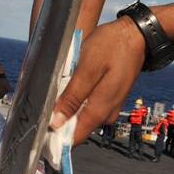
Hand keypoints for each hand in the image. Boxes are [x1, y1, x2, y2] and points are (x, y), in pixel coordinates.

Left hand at [50, 17, 145, 143]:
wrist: (136, 35)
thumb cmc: (111, 47)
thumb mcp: (88, 69)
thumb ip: (73, 97)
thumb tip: (56, 123)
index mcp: (100, 110)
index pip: (73, 138)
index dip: (54, 135)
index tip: (38, 124)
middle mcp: (106, 114)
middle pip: (75, 127)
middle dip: (58, 118)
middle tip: (43, 99)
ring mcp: (109, 106)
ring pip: (80, 116)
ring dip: (66, 106)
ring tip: (55, 88)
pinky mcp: (109, 98)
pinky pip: (87, 106)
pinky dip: (76, 98)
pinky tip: (69, 84)